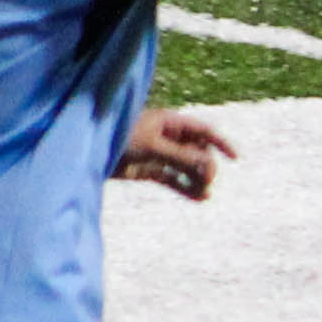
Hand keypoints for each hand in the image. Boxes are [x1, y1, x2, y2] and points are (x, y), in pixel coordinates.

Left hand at [116, 108, 240, 199]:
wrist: (85, 153)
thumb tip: (210, 167)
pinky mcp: (149, 170)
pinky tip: (200, 198)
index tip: (236, 159)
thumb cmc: (117, 139)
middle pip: (198, 152)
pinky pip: (174, 180)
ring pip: (188, 168)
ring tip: (204, 194)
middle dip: (206, 166)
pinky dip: (186, 188)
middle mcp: (168, 137)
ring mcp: (159, 154)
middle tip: (206, 180)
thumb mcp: (152, 147)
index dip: (220, 143)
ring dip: (197, 180)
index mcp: (170, 123)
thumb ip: (181, 157)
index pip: (203, 130)